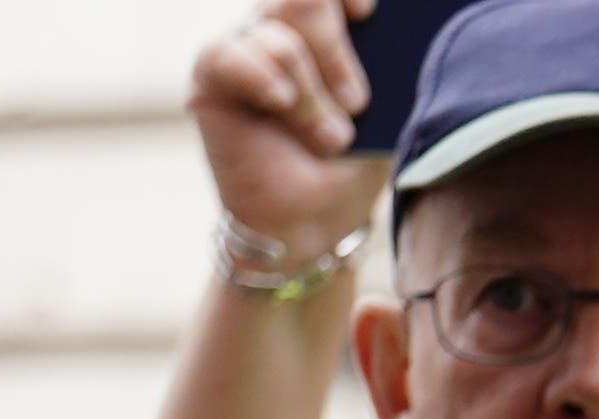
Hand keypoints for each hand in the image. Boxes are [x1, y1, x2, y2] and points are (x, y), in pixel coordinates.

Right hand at [189, 0, 385, 259]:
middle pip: (305, 3)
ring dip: (311, 95)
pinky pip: (230, 55)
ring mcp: (246, 48)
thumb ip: (386, 72)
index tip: (366, 12)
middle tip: (356, 106)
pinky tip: (279, 100)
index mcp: (328, 32)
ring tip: (328, 139)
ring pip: (278, 37)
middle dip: (337, 54)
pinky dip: (260, 77)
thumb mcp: (386, 119)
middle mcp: (283, 29)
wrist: (312, 218)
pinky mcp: (212, 75)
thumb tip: (383, 37)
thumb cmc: (352, 164)